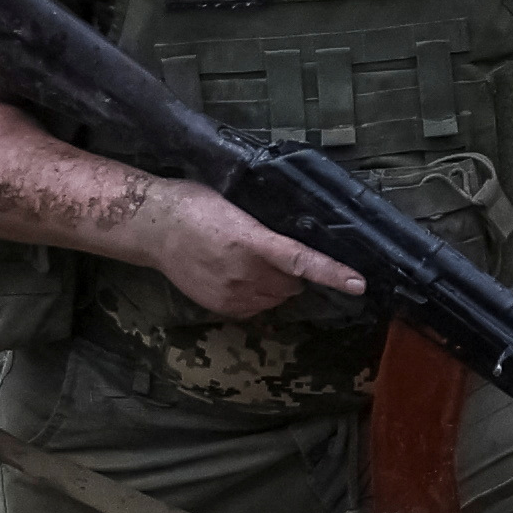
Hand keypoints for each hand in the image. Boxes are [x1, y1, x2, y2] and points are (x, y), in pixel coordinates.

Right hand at [140, 187, 354, 320]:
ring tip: (253, 263)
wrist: (153, 228)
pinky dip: (257, 296)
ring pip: (276, 299)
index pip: (302, 260)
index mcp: (251, 241)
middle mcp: (244, 273)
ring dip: (276, 286)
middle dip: (294, 273)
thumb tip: (294, 237)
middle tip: (276, 254)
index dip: (333, 272)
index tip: (358, 283)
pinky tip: (239, 277)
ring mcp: (231, 295)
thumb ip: (265, 229)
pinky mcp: (219, 307)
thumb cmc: (196, 205)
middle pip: (293, 284)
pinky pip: (255, 309)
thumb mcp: (237, 204)